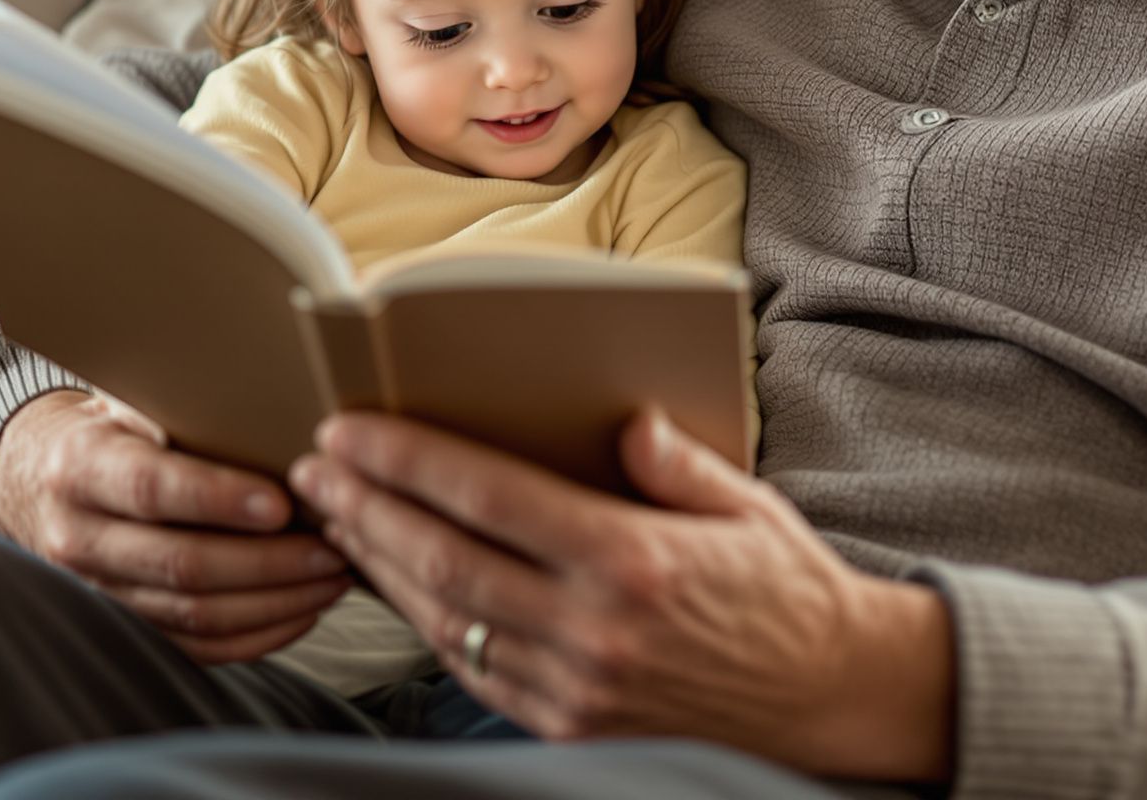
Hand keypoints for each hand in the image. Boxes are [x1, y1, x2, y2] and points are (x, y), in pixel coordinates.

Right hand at [0, 390, 349, 665]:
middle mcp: (79, 536)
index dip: (217, 499)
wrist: (41, 479)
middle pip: (182, 564)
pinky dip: (257, 636)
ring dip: (275, 601)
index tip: (282, 502)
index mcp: (81, 467)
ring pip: (194, 615)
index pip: (150, 488)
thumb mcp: (130, 399)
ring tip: (333, 576)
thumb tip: (275, 401)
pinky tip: (302, 610)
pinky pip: (195, 648)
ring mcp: (97, 591)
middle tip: (333, 544)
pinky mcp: (122, 626)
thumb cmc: (114, 428)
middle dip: (270, 561)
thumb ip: (182, 404)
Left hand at [289, 409, 954, 781]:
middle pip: (445, 559)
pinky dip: (424, 622)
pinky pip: (475, 670)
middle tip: (314, 465)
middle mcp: (594, 631)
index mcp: (632, 561)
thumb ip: (675, 461)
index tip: (350, 430)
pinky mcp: (570, 728)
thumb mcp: (744, 504)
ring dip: (379, 565)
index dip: (407, 461)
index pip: (489, 498)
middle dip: (367, 507)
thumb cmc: (786, 588)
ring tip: (336, 515)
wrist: (832, 698)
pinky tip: (396, 582)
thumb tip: (623, 418)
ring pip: (445, 620)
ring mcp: (576, 689)